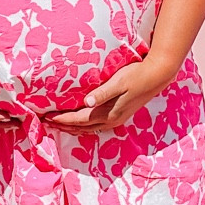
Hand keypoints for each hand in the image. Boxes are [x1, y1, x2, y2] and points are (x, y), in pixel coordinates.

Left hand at [50, 55, 178, 132]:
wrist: (157, 77)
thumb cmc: (136, 75)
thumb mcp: (118, 82)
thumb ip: (102, 92)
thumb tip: (86, 102)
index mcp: (108, 113)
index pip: (79, 119)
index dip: (62, 119)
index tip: (47, 117)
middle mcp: (111, 120)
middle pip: (82, 127)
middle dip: (64, 126)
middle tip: (47, 123)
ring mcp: (117, 120)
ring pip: (90, 129)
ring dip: (74, 128)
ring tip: (60, 125)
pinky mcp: (120, 115)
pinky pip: (97, 126)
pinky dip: (85, 126)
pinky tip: (82, 122)